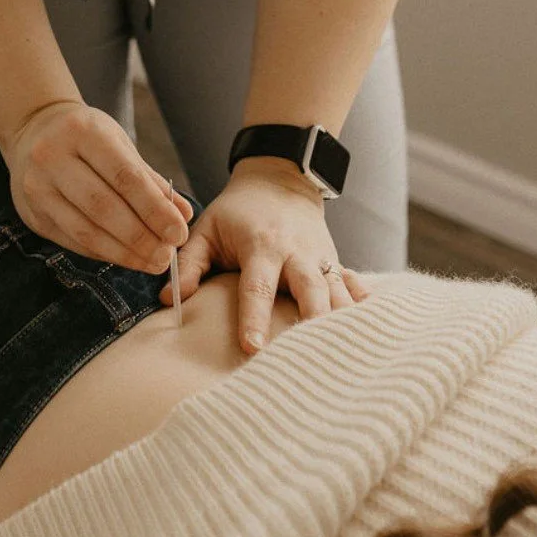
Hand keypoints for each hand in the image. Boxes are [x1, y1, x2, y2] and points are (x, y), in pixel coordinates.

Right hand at [4, 98, 193, 275]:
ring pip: (85, 231)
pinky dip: (103, 253)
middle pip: (103, 207)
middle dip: (140, 237)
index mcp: (82, 132)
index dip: (154, 209)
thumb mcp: (119, 143)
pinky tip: (125, 257)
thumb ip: (150, 180)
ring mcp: (37, 188)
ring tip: (152, 262)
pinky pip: (72, 241)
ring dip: (123, 253)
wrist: (33, 131)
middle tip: (167, 256)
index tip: (179, 233)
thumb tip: (183, 215)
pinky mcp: (31, 214)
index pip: (124, 177)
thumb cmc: (87, 137)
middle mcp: (52, 157)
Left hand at [161, 157, 369, 353]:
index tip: (252, 348)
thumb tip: (168, 300)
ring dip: (340, 323)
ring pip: (338, 292)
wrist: (281, 180)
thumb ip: (188, 263)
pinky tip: (368, 332)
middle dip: (311, 323)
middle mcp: (297, 253)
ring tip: (340, 356)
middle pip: (311, 290)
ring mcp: (322, 257)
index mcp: (262, 246)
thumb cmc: (238, 212)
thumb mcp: (207, 228)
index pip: (258, 287)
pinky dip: (361, 308)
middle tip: (307, 357)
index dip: (255, 318)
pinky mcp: (336, 263)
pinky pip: (355, 287)